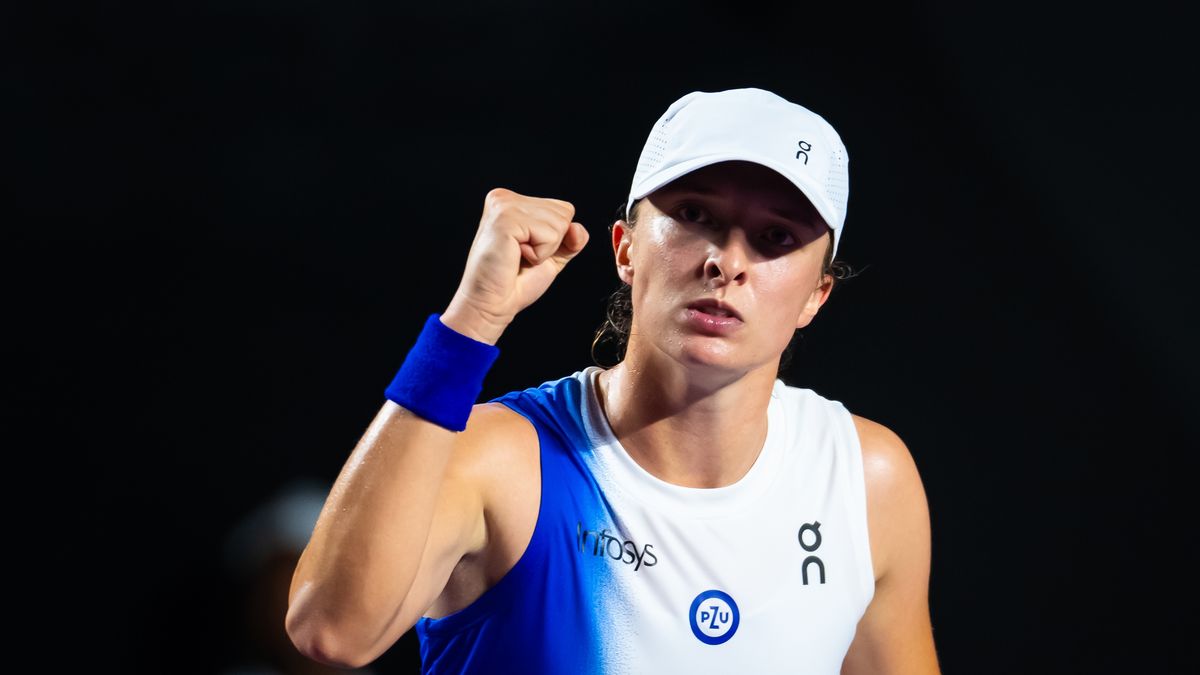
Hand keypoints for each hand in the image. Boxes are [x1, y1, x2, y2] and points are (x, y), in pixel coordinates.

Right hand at [442, 188, 588, 343]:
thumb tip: (578, 228)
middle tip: (521, 256)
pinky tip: (515, 257)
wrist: (492, 304)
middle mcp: (505, 198)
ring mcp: (504, 206)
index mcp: (513, 202)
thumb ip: (570, 239)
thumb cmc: (514, 282)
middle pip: (564, 213)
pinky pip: (549, 235)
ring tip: (517, 257)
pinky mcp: (506, 219)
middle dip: (551, 243)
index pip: (563, 208)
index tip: (528, 250)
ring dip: (544, 250)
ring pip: (559, 223)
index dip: (556, 237)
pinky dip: (539, 254)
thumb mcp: (552, 255)